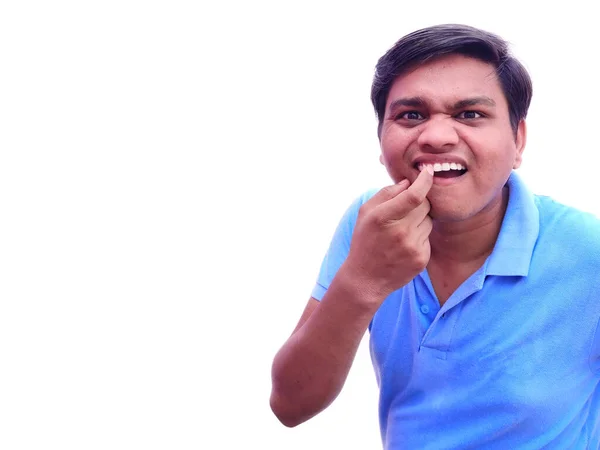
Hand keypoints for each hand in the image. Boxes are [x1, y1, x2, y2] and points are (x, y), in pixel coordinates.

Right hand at [343, 167, 433, 302]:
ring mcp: (412, 247)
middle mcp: (400, 233)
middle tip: (405, 210)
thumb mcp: (365, 213)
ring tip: (401, 231)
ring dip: (419, 221)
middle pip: (425, 206)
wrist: (366, 278)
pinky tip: (404, 245)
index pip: (414, 195)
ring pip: (429, 221)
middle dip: (419, 202)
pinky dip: (419, 237)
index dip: (424, 181)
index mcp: (382, 218)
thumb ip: (386, 193)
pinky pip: (428, 237)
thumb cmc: (365, 241)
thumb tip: (409, 182)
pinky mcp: (421, 259)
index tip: (428, 172)